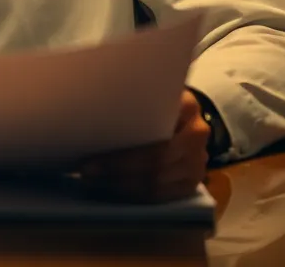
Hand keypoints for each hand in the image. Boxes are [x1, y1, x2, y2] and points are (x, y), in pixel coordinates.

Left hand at [76, 89, 209, 202]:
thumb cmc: (155, 97)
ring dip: (121, 185)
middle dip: (116, 170)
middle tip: (86, 171)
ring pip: (157, 183)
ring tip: (93, 180)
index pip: (153, 133)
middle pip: (155, 162)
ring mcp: (198, 161)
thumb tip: (90, 104)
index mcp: (187, 106)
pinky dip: (134, 195)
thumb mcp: (147, 88)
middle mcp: (198, 134)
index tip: (89, 155)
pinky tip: (112, 188)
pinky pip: (162, 196)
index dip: (120, 151)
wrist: (181, 112)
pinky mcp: (192, 181)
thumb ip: (130, 96)